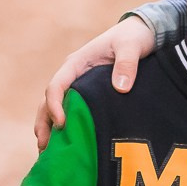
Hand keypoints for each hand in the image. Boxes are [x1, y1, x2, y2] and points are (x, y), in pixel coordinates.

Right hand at [32, 15, 155, 149]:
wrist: (142, 32)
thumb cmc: (134, 37)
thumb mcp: (131, 46)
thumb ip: (126, 64)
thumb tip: (120, 87)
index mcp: (77, 63)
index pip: (56, 85)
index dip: (54, 105)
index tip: (62, 124)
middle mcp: (72, 75)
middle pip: (48, 100)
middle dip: (44, 123)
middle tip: (44, 147)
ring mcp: (78, 85)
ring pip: (55, 108)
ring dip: (49, 128)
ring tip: (48, 153)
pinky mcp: (87, 95)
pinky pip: (70, 111)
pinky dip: (64, 128)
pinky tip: (66, 146)